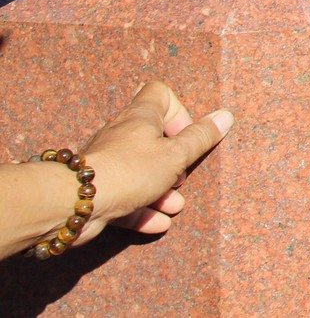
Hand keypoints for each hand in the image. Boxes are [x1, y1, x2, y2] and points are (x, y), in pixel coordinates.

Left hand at [78, 82, 232, 240]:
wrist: (76, 202)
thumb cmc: (130, 170)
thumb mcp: (176, 155)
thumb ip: (200, 138)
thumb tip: (226, 115)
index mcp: (140, 118)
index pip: (159, 93)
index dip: (179, 110)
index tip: (185, 134)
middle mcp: (122, 135)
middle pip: (153, 137)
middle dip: (173, 160)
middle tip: (180, 175)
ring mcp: (109, 163)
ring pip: (140, 171)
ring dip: (161, 189)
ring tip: (175, 205)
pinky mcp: (99, 189)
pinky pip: (126, 196)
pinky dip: (143, 210)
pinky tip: (158, 223)